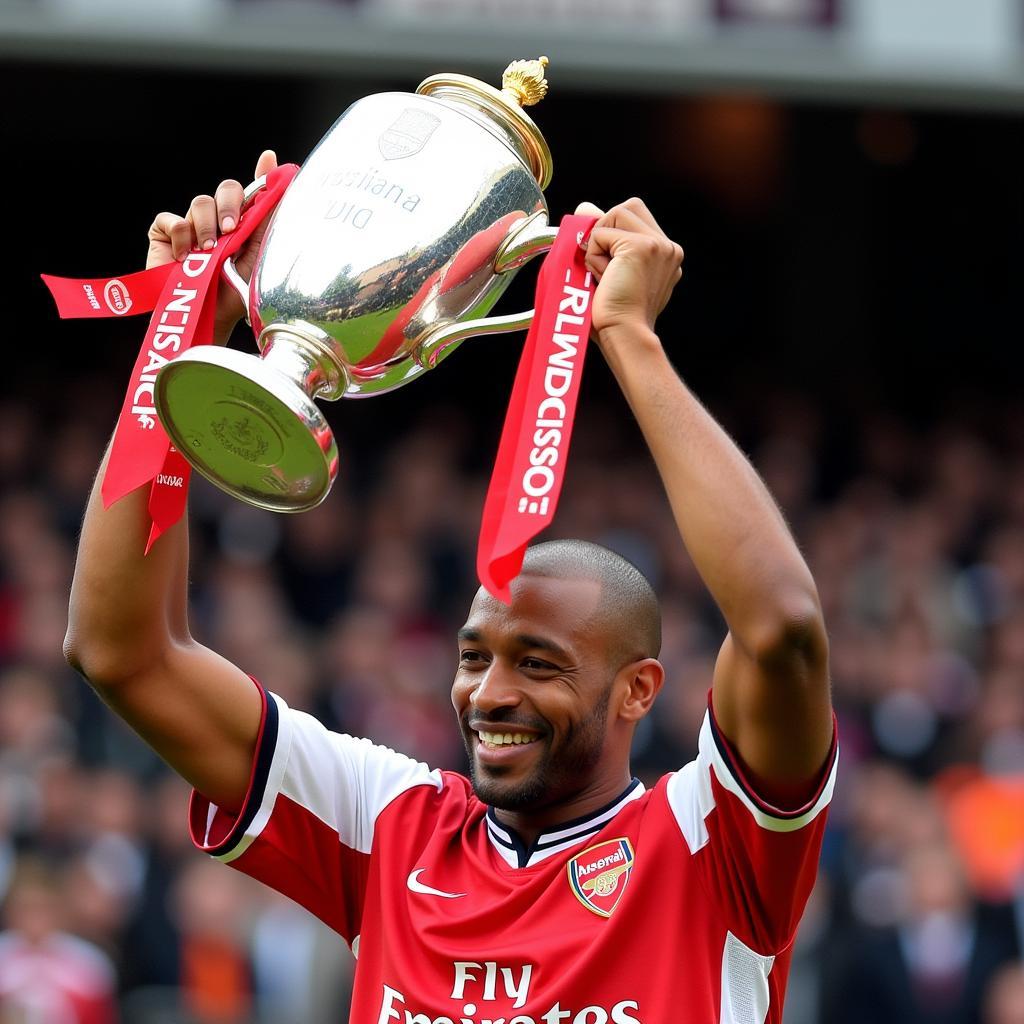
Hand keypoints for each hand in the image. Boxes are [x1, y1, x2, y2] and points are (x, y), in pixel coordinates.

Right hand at [145, 149, 278, 341]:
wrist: (203, 315)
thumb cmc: (232, 292)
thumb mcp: (256, 256)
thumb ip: (266, 220)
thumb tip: (282, 184)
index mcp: (245, 226)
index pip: (253, 193)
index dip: (262, 175)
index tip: (269, 159)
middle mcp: (219, 221)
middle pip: (227, 189)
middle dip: (230, 205)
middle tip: (231, 230)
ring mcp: (192, 225)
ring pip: (201, 202)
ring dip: (206, 227)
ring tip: (208, 254)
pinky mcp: (165, 232)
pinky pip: (172, 219)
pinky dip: (180, 236)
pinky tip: (185, 257)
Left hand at [575, 198, 682, 349]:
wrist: (623, 336)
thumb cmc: (613, 317)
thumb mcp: (609, 271)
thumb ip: (603, 238)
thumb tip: (585, 207)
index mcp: (666, 255)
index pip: (633, 218)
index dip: (611, 234)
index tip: (609, 268)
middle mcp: (668, 248)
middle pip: (627, 207)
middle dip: (606, 232)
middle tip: (605, 268)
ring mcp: (659, 245)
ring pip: (614, 214)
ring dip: (599, 244)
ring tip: (606, 275)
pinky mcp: (641, 246)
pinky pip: (600, 233)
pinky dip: (593, 255)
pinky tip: (604, 278)